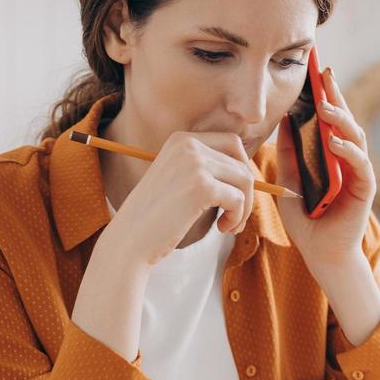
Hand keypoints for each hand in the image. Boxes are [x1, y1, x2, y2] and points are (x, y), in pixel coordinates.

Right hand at [101, 131, 255, 266]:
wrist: (130, 240)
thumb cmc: (158, 216)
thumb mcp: (180, 180)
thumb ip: (207, 169)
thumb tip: (250, 170)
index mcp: (182, 139)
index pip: (233, 143)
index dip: (242, 170)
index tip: (235, 195)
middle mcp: (188, 144)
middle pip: (241, 162)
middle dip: (246, 192)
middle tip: (235, 217)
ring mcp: (194, 163)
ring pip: (245, 180)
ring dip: (244, 207)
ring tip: (229, 226)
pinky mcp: (201, 186)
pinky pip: (238, 199)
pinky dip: (236, 217)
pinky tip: (222, 229)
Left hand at [275, 66, 377, 272]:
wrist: (320, 253)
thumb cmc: (307, 220)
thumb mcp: (290, 182)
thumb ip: (289, 155)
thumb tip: (282, 122)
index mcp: (330, 154)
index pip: (328, 119)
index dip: (323, 95)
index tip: (314, 72)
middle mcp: (346, 159)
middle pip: (344, 120)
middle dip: (335, 96)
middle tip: (324, 73)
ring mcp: (357, 172)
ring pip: (355, 137)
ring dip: (341, 120)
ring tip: (326, 105)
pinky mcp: (364, 188)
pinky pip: (359, 164)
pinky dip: (348, 151)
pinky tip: (334, 141)